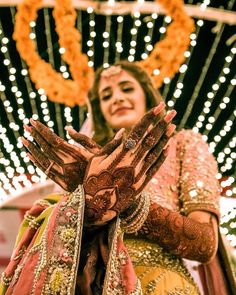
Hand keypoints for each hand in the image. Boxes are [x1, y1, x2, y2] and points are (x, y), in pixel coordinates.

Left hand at [22, 120, 100, 190]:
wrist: (107, 192)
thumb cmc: (106, 169)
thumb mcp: (100, 151)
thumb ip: (83, 139)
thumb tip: (67, 128)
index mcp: (77, 155)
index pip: (55, 140)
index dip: (43, 131)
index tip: (34, 121)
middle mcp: (68, 165)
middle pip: (47, 148)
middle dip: (35, 136)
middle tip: (26, 125)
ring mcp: (64, 176)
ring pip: (43, 160)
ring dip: (32, 149)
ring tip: (22, 139)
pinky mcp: (63, 184)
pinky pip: (46, 171)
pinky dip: (37, 162)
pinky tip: (29, 155)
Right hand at [83, 103, 176, 224]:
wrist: (96, 206)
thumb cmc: (93, 180)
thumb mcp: (96, 160)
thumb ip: (111, 146)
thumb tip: (123, 132)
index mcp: (120, 153)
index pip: (138, 131)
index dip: (149, 118)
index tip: (159, 107)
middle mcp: (132, 162)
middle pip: (151, 139)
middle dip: (162, 124)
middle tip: (172, 112)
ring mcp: (139, 173)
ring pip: (156, 152)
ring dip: (165, 138)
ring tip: (173, 126)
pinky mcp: (142, 184)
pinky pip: (155, 168)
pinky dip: (162, 157)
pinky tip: (168, 148)